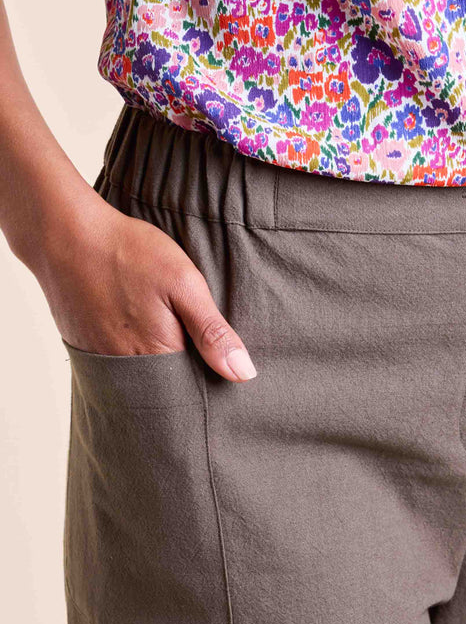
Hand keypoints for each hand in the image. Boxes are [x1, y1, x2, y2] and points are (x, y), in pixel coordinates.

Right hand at [34, 192, 255, 380]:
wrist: (62, 233)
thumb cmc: (128, 253)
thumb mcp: (183, 284)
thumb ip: (213, 332)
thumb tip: (244, 374)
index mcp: (159, 358)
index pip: (194, 389)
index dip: (208, 376)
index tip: (215, 360)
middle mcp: (127, 370)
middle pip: (165, 388)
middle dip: (181, 375)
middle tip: (184, 337)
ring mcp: (101, 362)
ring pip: (140, 377)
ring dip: (154, 365)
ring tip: (158, 331)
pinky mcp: (84, 350)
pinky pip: (115, 366)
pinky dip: (128, 354)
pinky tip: (131, 328)